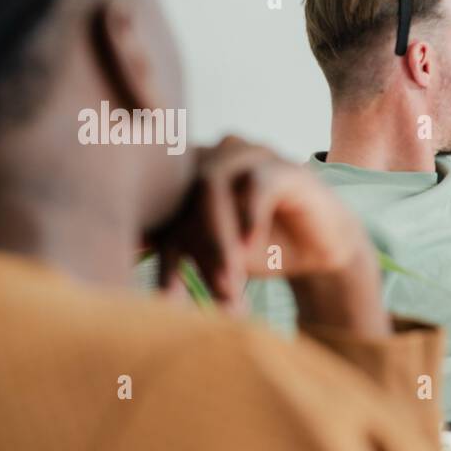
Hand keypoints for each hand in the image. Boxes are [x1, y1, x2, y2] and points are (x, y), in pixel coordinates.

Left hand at [146, 136, 388, 335]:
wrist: (325, 249)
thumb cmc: (264, 249)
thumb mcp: (215, 254)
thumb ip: (178, 247)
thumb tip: (125, 250)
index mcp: (189, 172)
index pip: (162, 207)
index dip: (158, 250)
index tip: (160, 295)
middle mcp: (214, 155)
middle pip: (181, 194)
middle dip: (190, 250)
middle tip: (202, 293)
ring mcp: (250, 155)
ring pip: (211, 184)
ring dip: (216, 238)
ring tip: (227, 281)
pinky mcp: (285, 166)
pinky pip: (258, 184)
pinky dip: (249, 217)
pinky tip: (252, 247)